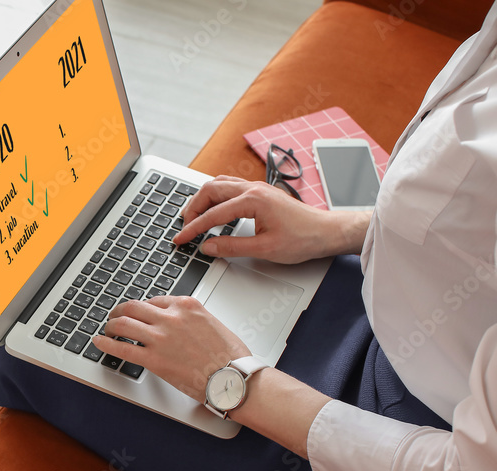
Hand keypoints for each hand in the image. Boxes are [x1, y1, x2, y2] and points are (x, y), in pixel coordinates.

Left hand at [93, 296, 249, 402]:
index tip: (138, 314)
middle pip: (134, 306)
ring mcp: (161, 337)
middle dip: (120, 310)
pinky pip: (122, 347)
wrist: (234, 377)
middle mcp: (171, 317)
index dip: (143, 309)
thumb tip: (180, 324)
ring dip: (111, 325)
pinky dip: (106, 343)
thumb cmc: (230, 356)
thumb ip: (192, 319)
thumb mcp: (212, 324)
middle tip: (115, 317)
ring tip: (107, 330)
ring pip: (124, 323)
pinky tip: (99, 342)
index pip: (155, 300)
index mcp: (187, 305)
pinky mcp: (154, 359)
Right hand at [174, 176, 369, 263]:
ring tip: (192, 217)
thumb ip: (232, 247)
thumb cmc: (303, 238)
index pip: (213, 214)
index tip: (180, 239)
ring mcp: (256, 188)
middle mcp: (253, 189)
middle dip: (192, 208)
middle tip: (183, 227)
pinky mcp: (260, 193)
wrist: (326, 231)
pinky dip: (214, 196)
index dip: (193, 228)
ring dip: (202, 199)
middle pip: (210, 189)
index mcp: (253, 200)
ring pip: (218, 184)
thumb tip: (209, 247)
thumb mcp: (265, 249)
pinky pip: (229, 187)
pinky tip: (212, 209)